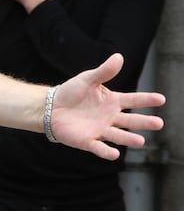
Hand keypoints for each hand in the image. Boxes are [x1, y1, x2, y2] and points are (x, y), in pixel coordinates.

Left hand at [50, 53, 164, 159]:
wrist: (50, 107)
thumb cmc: (71, 92)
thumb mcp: (87, 79)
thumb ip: (103, 71)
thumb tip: (119, 57)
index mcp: (112, 102)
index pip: (133, 100)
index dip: (146, 100)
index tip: (161, 99)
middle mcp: (110, 117)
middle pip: (130, 121)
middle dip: (144, 122)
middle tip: (158, 123)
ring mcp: (100, 130)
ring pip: (118, 135)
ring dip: (129, 139)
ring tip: (141, 141)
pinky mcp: (87, 140)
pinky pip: (99, 147)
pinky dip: (106, 151)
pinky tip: (115, 153)